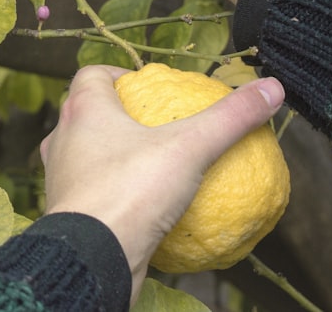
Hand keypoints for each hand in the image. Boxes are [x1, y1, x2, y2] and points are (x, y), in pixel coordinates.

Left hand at [40, 65, 284, 304]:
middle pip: (88, 113)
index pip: (91, 74)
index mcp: (82, 109)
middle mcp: (63, 137)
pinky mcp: (68, 211)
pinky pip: (96, 194)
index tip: (146, 86)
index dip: (118, 74)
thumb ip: (229, 118)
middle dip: (119, 114)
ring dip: (115, 156)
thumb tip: (271, 88)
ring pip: (87, 154)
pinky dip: (118, 194)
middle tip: (156, 124)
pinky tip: (147, 208)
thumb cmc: (130, 191)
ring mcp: (60, 176)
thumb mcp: (190, 148)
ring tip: (153, 165)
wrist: (91, 256)